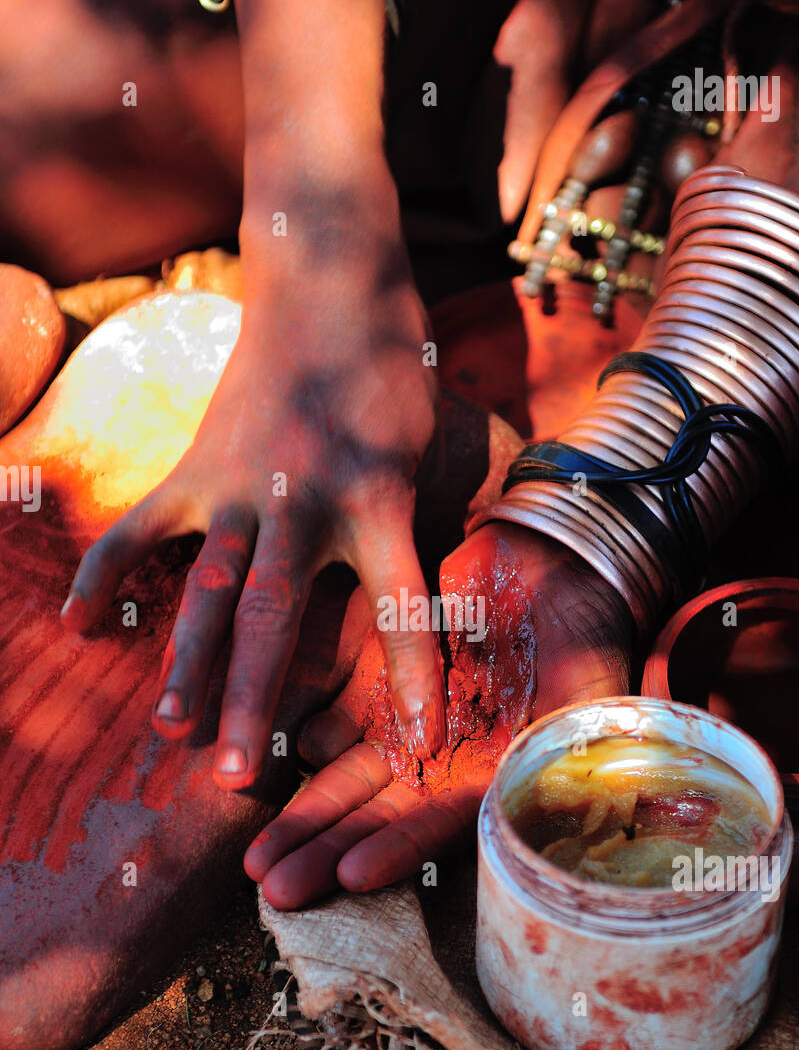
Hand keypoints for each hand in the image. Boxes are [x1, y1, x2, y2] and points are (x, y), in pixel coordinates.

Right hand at [60, 198, 444, 788]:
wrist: (328, 273)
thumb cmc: (394, 364)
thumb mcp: (435, 438)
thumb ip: (439, 513)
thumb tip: (471, 585)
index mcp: (377, 496)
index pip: (399, 604)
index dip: (411, 678)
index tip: (418, 748)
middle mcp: (303, 501)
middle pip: (274, 617)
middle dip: (256, 699)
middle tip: (240, 776)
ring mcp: (239, 485)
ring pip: (204, 588)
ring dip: (185, 662)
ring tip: (169, 729)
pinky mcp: (194, 466)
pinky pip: (140, 528)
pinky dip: (106, 574)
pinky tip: (78, 626)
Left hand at [247, 522, 631, 907]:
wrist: (556, 561)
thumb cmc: (589, 636)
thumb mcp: (595, 701)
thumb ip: (574, 755)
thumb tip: (572, 811)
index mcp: (494, 780)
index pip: (439, 827)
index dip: (399, 851)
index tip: (352, 877)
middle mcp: (445, 765)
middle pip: (378, 817)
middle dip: (326, 853)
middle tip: (274, 888)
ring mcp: (410, 724)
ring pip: (347, 778)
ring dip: (303, 815)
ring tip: (254, 858)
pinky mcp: (384, 677)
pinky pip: (340, 717)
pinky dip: (308, 739)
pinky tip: (276, 763)